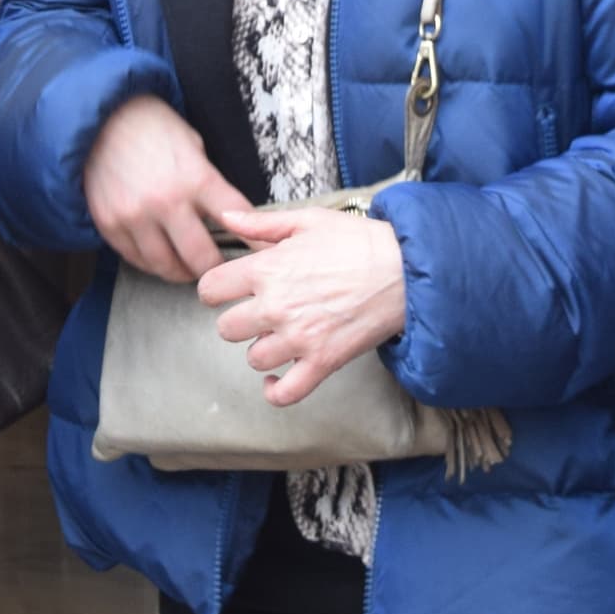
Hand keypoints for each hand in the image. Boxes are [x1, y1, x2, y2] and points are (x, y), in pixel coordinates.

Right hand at [81, 93, 251, 284]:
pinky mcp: (110, 224)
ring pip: (167, 266)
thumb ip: (208, 182)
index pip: (236, 220)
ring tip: (190, 268)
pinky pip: (136, 259)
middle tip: (221, 269)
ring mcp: (135, 216)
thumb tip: (230, 216)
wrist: (100, 116)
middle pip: (202, 258)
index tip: (261, 252)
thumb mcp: (192, 144)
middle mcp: (166, 202)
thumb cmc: (151, 126)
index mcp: (195, 177)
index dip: (255, 241)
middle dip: (217, 269)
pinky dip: (152, 263)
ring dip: (183, 272)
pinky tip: (161, 256)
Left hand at [199, 204, 407, 403]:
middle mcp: (276, 307)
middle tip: (259, 312)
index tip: (228, 290)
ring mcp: (299, 338)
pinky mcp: (323, 362)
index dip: (216, 289)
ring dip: (262, 348)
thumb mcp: (308, 221)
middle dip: (238, 320)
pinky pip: (286, 393)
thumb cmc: (358, 241)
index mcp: (267, 269)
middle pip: (227, 328)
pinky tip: (275, 379)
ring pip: (254, 358)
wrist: (404, 269)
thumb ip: (262, 224)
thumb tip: (226, 220)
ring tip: (280, 335)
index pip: (210, 289)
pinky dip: (275, 391)